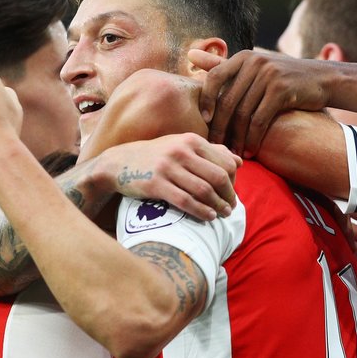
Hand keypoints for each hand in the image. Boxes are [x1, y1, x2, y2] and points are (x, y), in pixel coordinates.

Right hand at [99, 133, 240, 220]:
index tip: (232, 193)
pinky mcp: (156, 184)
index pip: (224, 162)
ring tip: (223, 214)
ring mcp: (167, 167)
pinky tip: (208, 217)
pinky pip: (185, 201)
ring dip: (218, 205)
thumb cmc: (155, 156)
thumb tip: (239, 162)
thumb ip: (210, 152)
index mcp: (190, 140)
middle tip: (232, 207)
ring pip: (203, 190)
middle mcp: (180, 151)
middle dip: (229, 195)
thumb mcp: (181, 146)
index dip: (233, 181)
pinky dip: (201, 210)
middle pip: (218, 176)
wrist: (118, 164)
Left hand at [190, 48, 331, 156]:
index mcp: (244, 56)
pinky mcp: (282, 90)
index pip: (214, 76)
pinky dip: (253, 139)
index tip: (204, 120)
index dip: (206, 99)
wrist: (322, 78)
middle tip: (214, 145)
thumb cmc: (283, 77)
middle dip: (219, 126)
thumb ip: (224, 65)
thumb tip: (191, 54)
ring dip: (236, 137)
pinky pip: (259, 120)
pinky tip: (250, 151)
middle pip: (228, 99)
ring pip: (243, 113)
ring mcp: (268, 75)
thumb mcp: (255, 66)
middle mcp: (254, 62)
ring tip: (233, 153)